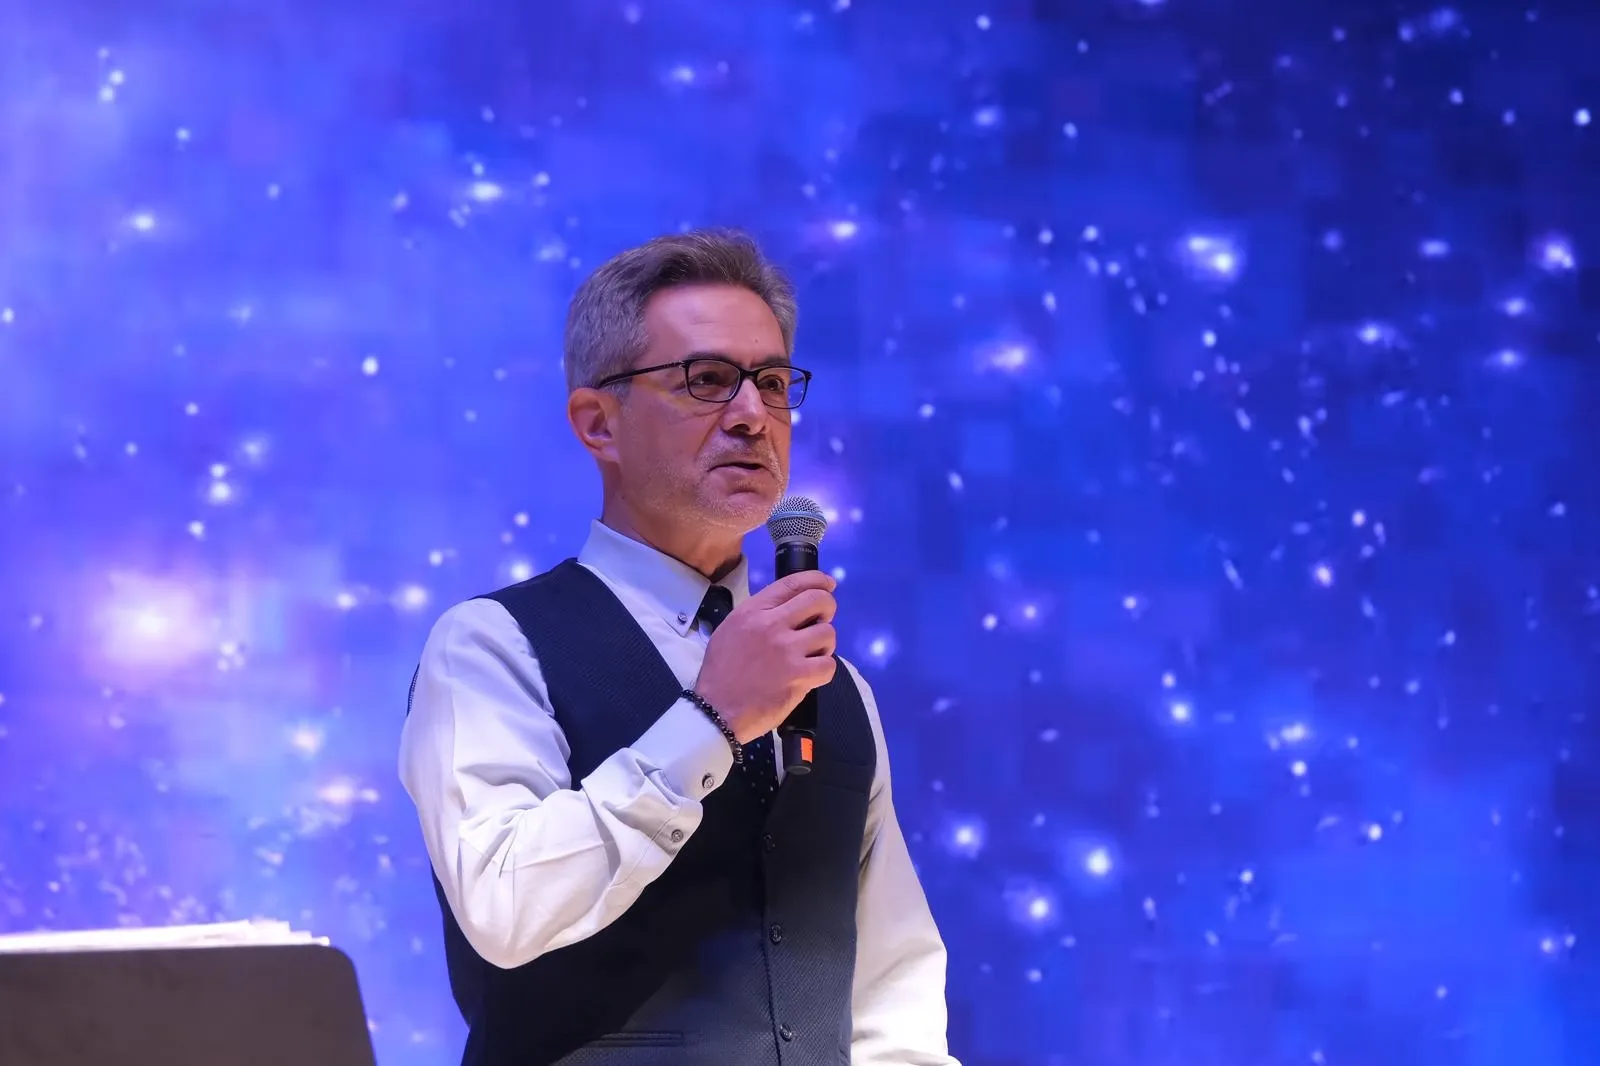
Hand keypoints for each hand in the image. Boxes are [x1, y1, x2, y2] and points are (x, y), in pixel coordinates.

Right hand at [692, 571, 837, 743]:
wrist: (716, 710)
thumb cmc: (721, 672)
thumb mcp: (730, 630)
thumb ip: (759, 615)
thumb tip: (789, 607)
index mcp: (753, 611)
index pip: (793, 583)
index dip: (817, 580)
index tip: (828, 584)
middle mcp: (772, 625)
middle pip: (819, 601)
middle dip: (827, 609)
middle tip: (820, 623)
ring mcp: (787, 650)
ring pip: (828, 633)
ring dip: (824, 645)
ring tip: (812, 655)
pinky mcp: (798, 676)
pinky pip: (829, 665)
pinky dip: (824, 670)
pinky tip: (811, 674)